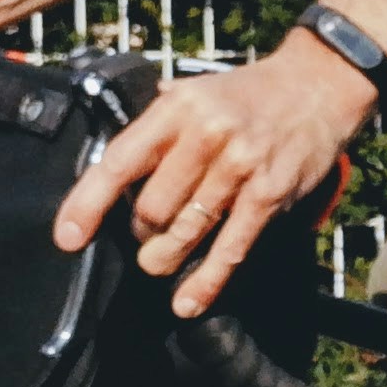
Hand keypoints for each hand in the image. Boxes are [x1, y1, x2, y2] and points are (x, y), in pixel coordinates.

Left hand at [53, 39, 377, 317]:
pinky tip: (188, 301)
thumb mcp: (194, 91)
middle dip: (140, 232)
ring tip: (158, 261)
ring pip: (185, 232)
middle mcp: (207, 135)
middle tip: (143, 233)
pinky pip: (230, 249)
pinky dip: (206, 281)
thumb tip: (108, 168)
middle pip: (151, 208)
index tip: (69, 236)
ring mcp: (241, 166)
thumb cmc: (247, 95)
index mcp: (178, 108)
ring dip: (164, 257)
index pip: (121, 160)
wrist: (318, 85)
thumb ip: (155, 126)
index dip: (88, 203)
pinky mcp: (270, 195)